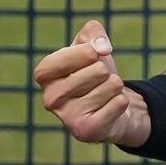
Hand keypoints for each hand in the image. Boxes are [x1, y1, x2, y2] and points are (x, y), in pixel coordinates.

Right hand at [34, 21, 143, 144]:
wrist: (109, 102)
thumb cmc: (93, 70)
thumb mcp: (90, 43)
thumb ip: (93, 32)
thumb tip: (102, 50)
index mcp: (44, 73)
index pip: (84, 52)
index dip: (93, 52)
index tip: (88, 59)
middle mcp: (50, 98)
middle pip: (99, 69)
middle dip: (105, 71)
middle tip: (96, 82)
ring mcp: (66, 117)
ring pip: (111, 85)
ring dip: (114, 87)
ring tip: (101, 95)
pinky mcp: (85, 131)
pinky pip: (119, 103)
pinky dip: (121, 102)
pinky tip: (107, 109)